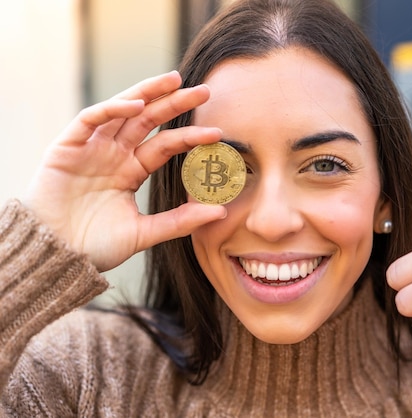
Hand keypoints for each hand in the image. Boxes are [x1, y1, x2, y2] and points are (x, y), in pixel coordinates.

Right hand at [23, 71, 226, 270]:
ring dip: (147, 93)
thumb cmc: (94, 246)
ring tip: (174, 81)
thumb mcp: (144, 233)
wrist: (55, 256)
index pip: (165, 145)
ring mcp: (92, 148)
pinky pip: (91, 119)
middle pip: (149, 120)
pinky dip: (112, 108)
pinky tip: (136, 105)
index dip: (190, 137)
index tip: (217, 133)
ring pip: (122, 110)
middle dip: (175, 102)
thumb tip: (221, 212)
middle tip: (205, 90)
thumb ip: (180, 221)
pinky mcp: (67, 146)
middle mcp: (114, 154)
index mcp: (131, 170)